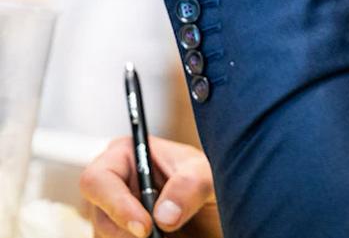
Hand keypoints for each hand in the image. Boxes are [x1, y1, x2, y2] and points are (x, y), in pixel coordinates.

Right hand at [80, 136, 220, 237]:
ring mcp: (111, 214)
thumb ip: (191, 185)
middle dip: (129, 232)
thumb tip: (163, 216)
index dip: (116, 205)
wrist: (214, 212)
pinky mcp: (118, 235)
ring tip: (170, 234)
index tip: (145, 227)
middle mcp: (112, 185)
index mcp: (125, 156)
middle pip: (100, 217)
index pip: (97, 180)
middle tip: (160, 237)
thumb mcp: (208, 175)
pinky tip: (168, 237)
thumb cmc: (207, 181)